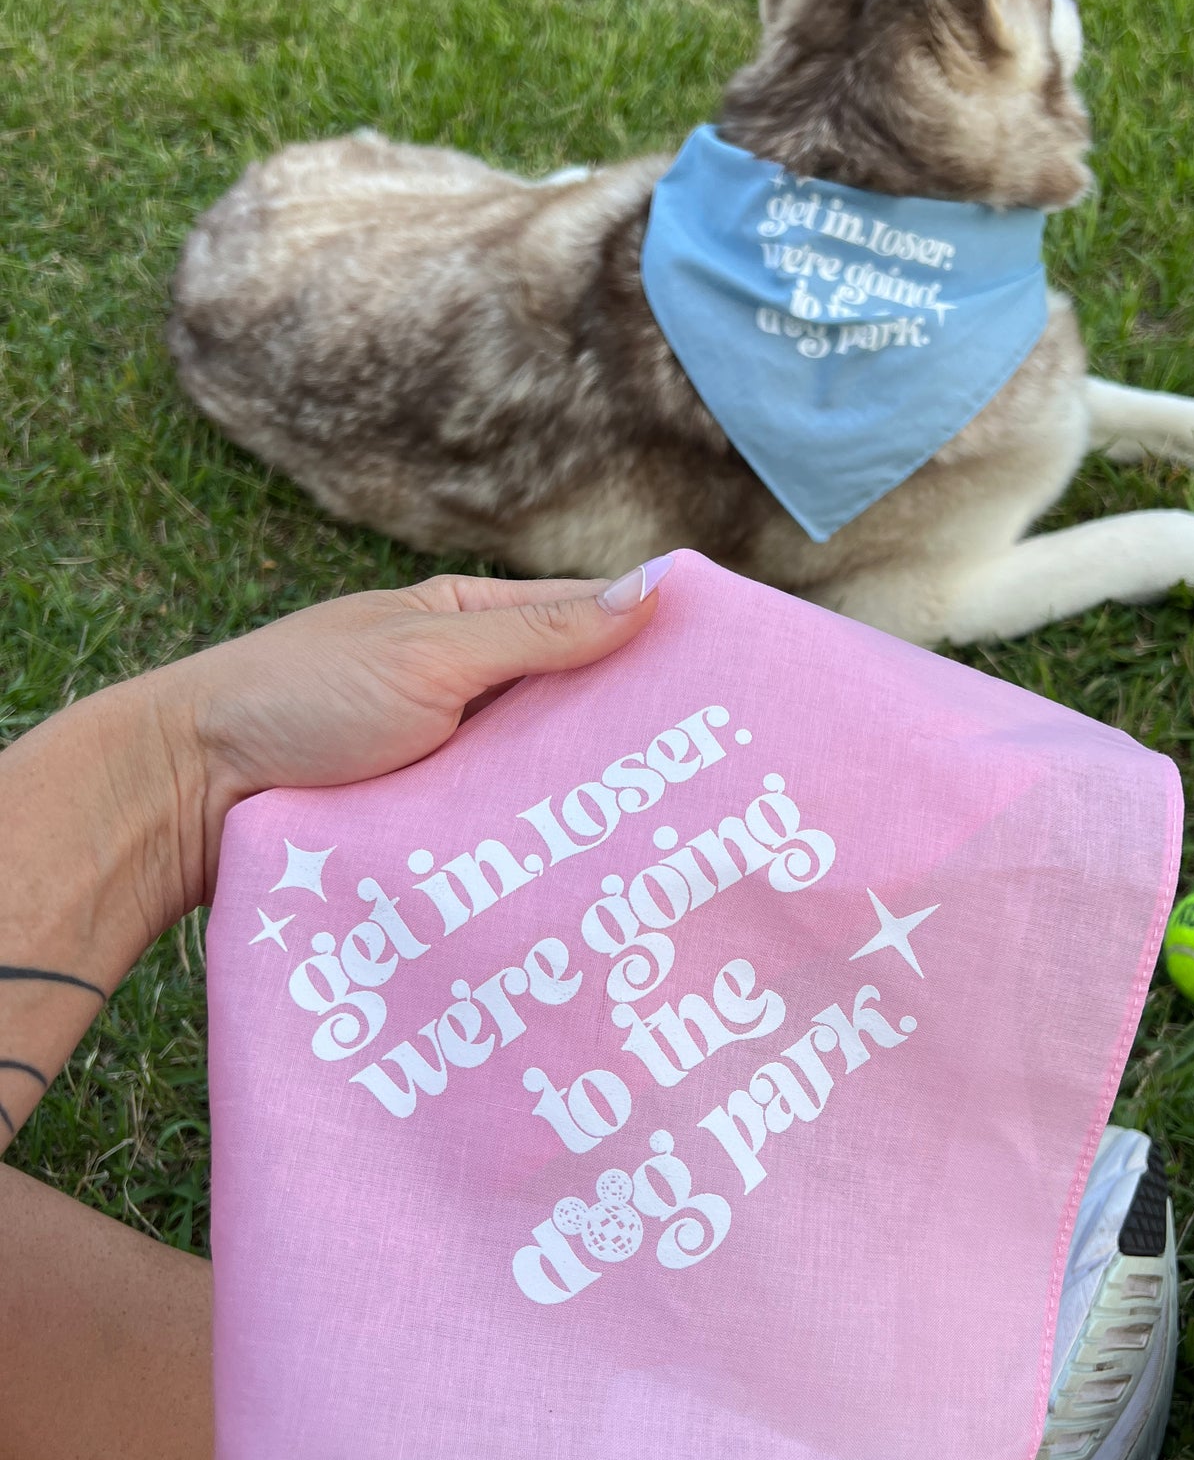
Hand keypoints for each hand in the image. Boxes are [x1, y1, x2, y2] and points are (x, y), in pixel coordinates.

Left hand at [0, 561, 670, 1144]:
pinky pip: (513, 831)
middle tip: (735, 767)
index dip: (660, 637)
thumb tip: (653, 590)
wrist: (189, 799)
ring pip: (553, 776)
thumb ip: (539, 634)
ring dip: (602, 796)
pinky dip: (555, 843)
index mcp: (470, 622)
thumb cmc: (299, 700)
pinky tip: (610, 869)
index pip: (589, 618)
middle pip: (580, 705)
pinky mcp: (440, 829)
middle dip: (643, 731)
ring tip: (692, 825)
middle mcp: (471, 688)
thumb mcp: (429, 654)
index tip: (738, 668)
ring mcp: (457, 762)